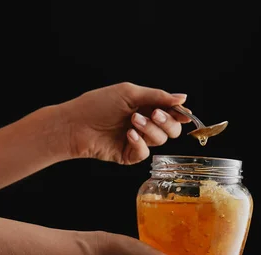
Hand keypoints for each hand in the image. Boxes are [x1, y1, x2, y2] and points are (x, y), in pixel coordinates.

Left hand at [60, 82, 190, 164]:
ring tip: (132, 121)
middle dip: (167, 122)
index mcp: (145, 107)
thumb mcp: (130, 93)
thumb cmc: (98, 105)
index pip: (172, 112)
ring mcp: (137, 141)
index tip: (184, 113)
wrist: (76, 125)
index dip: (180, 113)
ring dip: (149, 129)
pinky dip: (139, 143)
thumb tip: (183, 98)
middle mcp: (144, 124)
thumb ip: (158, 96)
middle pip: (172, 129)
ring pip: (160, 140)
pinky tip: (128, 135)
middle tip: (154, 114)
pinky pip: (145, 153)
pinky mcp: (129, 155)